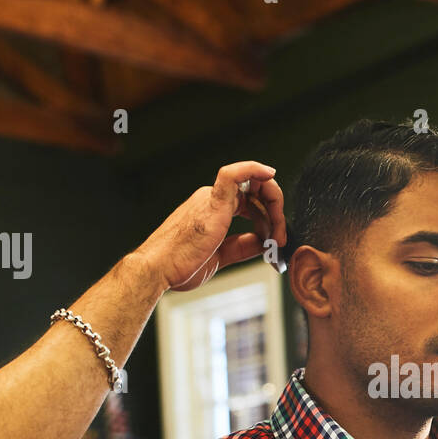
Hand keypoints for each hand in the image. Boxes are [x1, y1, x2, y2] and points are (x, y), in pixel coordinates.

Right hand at [134, 161, 286, 291]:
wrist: (157, 270)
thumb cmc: (179, 266)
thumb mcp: (220, 257)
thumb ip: (242, 246)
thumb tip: (263, 242)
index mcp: (211, 210)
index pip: (249, 203)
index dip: (267, 218)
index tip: (274, 238)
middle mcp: (211, 199)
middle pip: (255, 194)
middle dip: (275, 213)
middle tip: (280, 238)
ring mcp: (211, 198)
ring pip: (253, 187)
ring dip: (274, 207)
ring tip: (278, 233)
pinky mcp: (212, 202)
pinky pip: (233, 175)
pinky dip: (253, 168)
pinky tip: (270, 173)